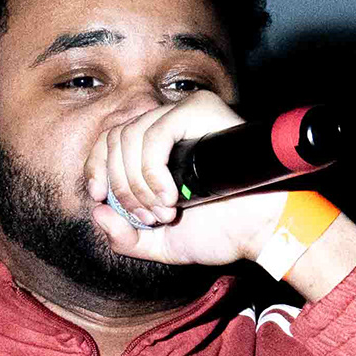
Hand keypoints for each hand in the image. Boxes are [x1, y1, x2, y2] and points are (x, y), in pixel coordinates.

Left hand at [82, 93, 286, 269]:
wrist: (261, 230)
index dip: (95, 167)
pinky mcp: (199, 111)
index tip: (98, 198)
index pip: (109, 139)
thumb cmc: (221, 232)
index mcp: (157, 147)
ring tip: (165, 212)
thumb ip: (124, 237)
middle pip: (114, 137)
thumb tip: (96, 211)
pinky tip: (170, 196)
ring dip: (138, 185)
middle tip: (148, 217)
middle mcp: (168, 124)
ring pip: (131, 137)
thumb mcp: (160, 244)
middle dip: (120, 185)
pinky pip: (155, 134)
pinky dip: (152, 171)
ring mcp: (184, 114)